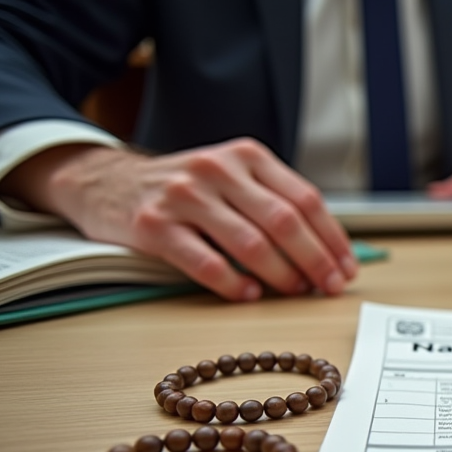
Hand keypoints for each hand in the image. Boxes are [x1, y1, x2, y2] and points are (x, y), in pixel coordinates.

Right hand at [0, 139, 356, 300]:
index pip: (306, 199)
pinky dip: (232, 283)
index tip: (346, 269)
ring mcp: (184, 195)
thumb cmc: (184, 189)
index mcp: (247, 157)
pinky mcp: (154, 225)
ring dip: (280, 275)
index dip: (332, 239)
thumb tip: (325, 253)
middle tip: (327, 288)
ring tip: (293, 292)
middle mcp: (218, 169)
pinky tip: (247, 295)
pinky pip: (204, 261)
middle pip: (284, 221)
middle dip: (315, 261)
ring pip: (250, 243)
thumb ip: (274, 202)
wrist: (106, 181)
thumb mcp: (232, 178)